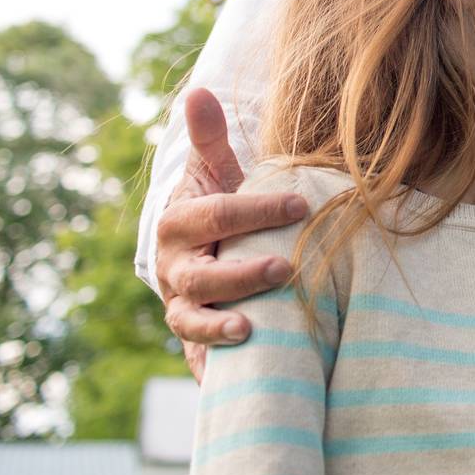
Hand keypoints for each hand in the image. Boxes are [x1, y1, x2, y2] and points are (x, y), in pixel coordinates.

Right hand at [155, 88, 307, 380]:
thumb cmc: (217, 208)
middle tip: (287, 270)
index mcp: (180, 224)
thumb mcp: (212, 172)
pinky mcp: (193, 340)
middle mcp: (175, 269)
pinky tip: (237, 384)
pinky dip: (214, 373)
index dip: (255, 209)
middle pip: (201, 276)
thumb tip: (200, 90)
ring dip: (219, 327)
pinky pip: (199, 361)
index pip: (216, 215)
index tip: (299, 205)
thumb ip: (210, 137)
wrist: (194, 255)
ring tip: (252, 329)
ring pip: (191, 322)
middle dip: (241, 274)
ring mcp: (180, 308)